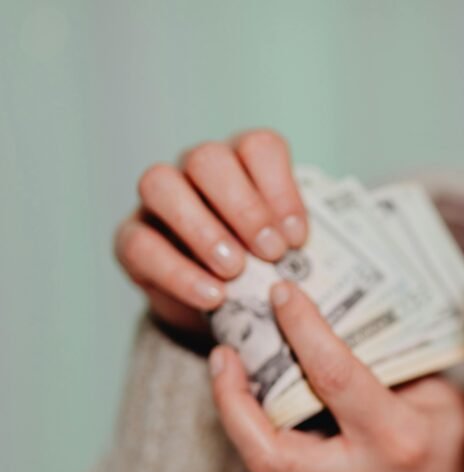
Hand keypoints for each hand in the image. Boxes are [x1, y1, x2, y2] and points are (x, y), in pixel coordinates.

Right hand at [114, 129, 307, 334]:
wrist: (224, 310)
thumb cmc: (267, 271)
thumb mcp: (291, 254)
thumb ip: (297, 245)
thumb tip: (310, 256)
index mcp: (243, 162)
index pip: (259, 147)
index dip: (280, 189)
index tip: (298, 238)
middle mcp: (197, 169)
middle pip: (208, 159)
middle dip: (243, 207)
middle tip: (271, 253)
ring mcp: (159, 200)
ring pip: (161, 184)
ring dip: (202, 229)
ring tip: (235, 272)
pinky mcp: (131, 239)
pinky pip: (141, 244)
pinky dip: (178, 272)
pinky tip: (213, 297)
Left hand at [208, 280, 463, 471]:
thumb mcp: (441, 398)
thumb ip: (390, 370)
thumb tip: (342, 329)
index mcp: (395, 437)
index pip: (334, 378)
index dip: (302, 330)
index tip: (282, 294)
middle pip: (268, 451)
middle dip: (231, 402)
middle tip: (221, 355)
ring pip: (270, 458)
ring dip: (242, 412)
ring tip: (234, 366)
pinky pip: (294, 460)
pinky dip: (278, 424)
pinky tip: (276, 394)